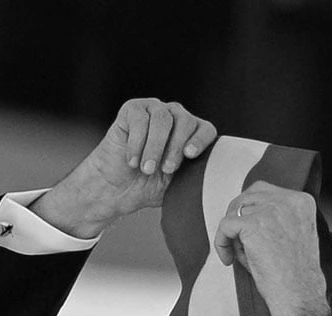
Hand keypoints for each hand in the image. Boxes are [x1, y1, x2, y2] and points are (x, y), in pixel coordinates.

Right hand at [30, 98, 216, 238]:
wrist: (113, 189)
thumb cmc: (146, 186)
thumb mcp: (176, 185)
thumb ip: (195, 177)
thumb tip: (218, 184)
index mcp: (191, 134)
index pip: (205, 129)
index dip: (200, 140)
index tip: (190, 156)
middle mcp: (175, 117)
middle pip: (185, 121)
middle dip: (175, 147)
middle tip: (165, 169)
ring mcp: (154, 110)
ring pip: (163, 119)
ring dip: (155, 147)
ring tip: (145, 169)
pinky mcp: (132, 109)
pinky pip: (140, 120)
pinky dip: (136, 143)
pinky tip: (131, 160)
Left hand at [211, 181, 329, 315]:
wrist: (297, 292)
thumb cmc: (294, 272)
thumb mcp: (289, 234)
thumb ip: (270, 219)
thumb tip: (238, 216)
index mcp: (301, 201)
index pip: (264, 191)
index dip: (249, 210)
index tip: (247, 232)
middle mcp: (288, 200)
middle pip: (246, 195)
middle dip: (237, 217)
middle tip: (235, 240)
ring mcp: (271, 210)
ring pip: (235, 211)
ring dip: (232, 233)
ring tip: (241, 254)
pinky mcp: (254, 224)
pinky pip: (225, 226)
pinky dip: (221, 243)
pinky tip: (227, 259)